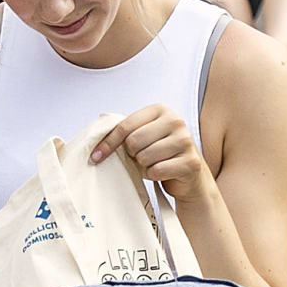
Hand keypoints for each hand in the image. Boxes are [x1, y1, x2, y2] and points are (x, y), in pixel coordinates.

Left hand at [84, 101, 210, 205]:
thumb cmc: (161, 154)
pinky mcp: (190, 162)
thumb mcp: (145, 135)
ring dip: (143, 166)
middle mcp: (176, 121)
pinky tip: (162, 172)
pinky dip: (153, 175)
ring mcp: (185, 141)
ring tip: (153, 163)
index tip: (96, 156)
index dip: (108, 143)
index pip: (125, 126)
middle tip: (140, 157)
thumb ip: (126, 132)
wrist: (190, 176)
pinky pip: (157, 171)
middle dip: (132, 154)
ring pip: (145, 157)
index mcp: (161, 110)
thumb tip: (95, 143)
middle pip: (133, 141)